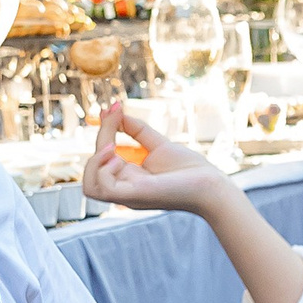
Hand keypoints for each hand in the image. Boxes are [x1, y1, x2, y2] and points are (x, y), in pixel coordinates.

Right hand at [83, 100, 228, 213]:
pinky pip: (102, 189)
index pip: (103, 154)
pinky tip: (119, 159)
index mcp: (129, 177)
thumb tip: (116, 110)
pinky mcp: (135, 196)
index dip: (104, 128)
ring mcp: (129, 195)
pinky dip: (103, 171)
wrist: (212, 185)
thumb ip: (137, 130)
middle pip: (92, 168)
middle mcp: (125, 188)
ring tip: (113, 146)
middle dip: (100, 137)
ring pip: (89, 187)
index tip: (114, 106)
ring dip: (94, 162)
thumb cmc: (190, 170)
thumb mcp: (158, 144)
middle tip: (115, 118)